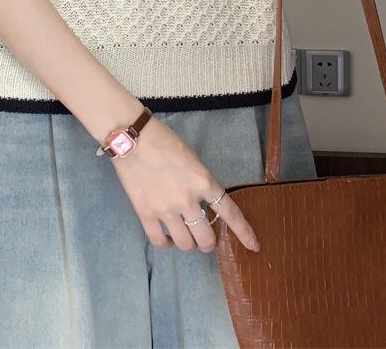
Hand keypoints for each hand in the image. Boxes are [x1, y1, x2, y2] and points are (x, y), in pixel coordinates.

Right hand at [109, 116, 260, 253]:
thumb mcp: (192, 159)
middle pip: (206, 237)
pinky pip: (159, 241)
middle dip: (208, 243)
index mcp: (203, 182)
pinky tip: (167, 239)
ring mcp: (166, 209)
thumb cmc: (164, 141)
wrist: (132, 139)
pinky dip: (166, 244)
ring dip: (189, 245)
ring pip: (185, 244)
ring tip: (186, 238)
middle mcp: (188, 200)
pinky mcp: (146, 214)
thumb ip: (200, 182)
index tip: (254, 246)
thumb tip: (201, 203)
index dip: (244, 232)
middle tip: (205, 239)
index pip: (229, 212)